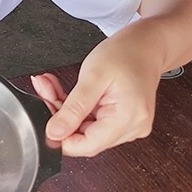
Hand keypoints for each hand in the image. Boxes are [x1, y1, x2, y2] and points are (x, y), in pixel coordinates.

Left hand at [30, 35, 162, 157]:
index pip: (87, 146)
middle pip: (84, 138)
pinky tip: (67, 94)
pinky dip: (76, 110)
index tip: (45, 117)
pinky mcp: (123, 122)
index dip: (61, 137)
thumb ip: (73, 108)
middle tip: (45, 91)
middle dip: (60, 117)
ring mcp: (129, 127)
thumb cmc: (126, 53)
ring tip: (53, 87)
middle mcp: (133, 128)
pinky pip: (92, 123)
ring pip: (85, 131)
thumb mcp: (93, 76)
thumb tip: (54, 134)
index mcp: (129, 118)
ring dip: (66, 112)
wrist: (146, 45)